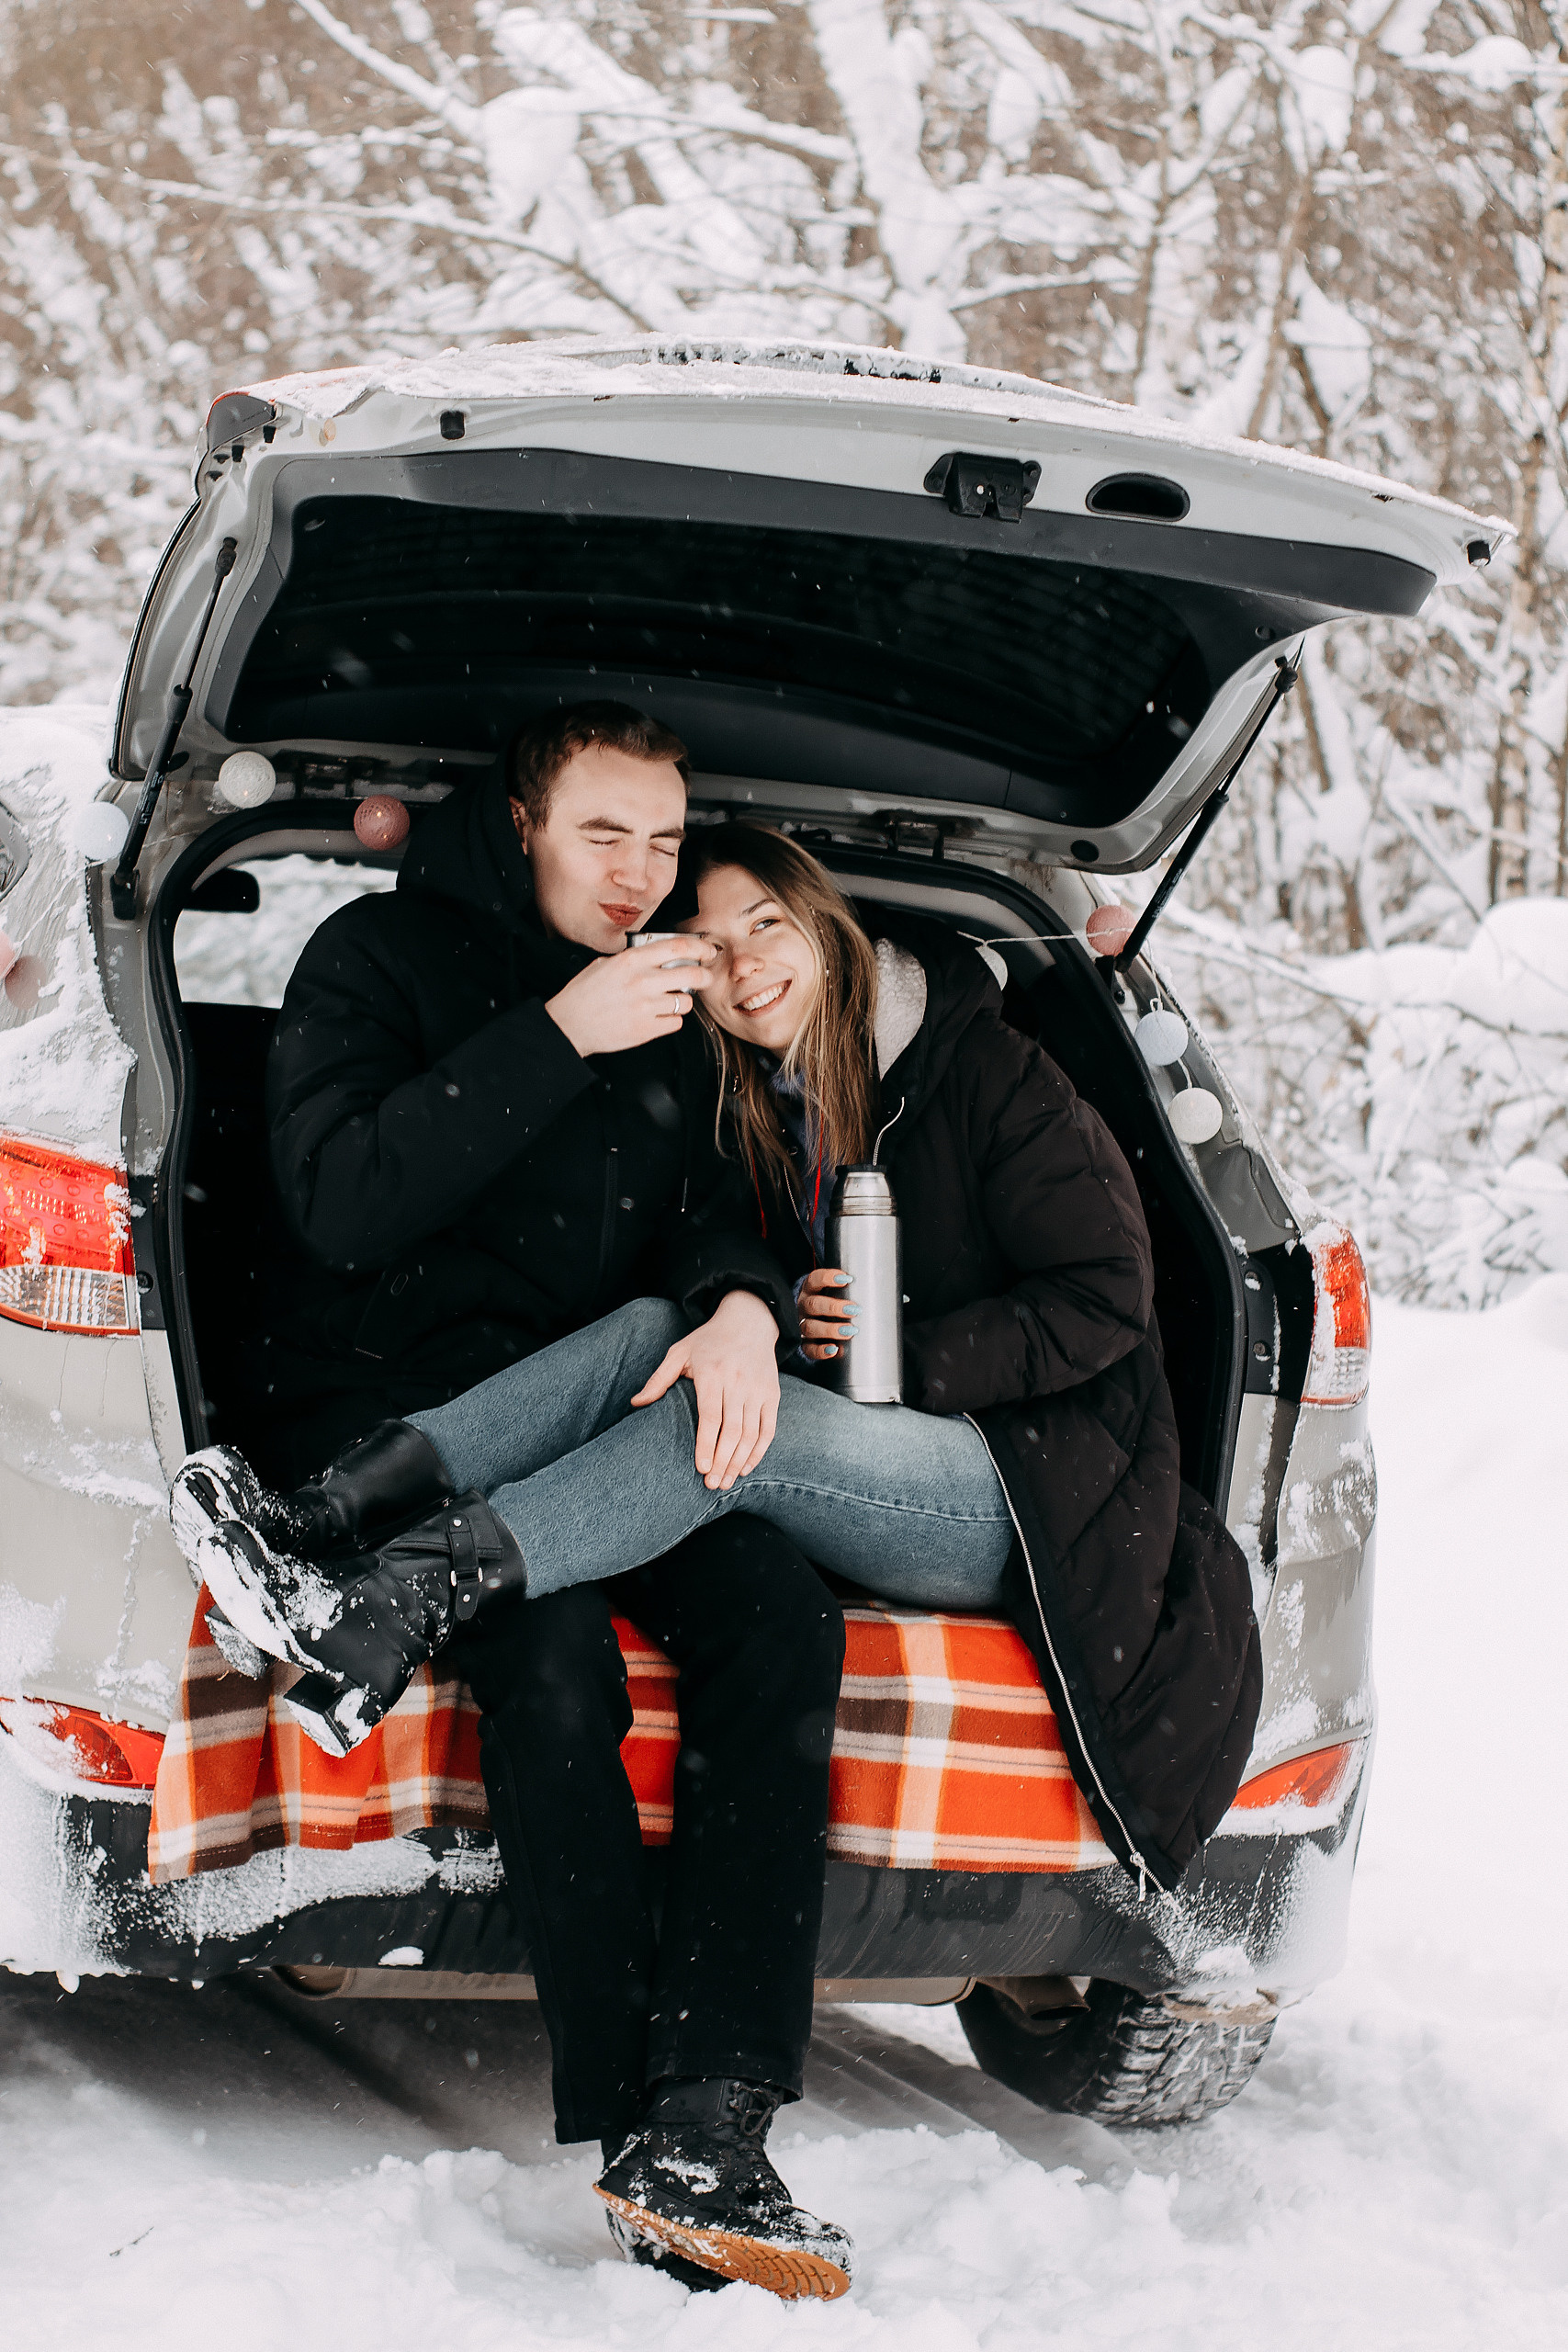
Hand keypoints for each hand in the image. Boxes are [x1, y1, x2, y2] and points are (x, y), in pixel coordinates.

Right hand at [545, 939, 715, 1058]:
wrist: (569, 1025)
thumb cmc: (583, 995)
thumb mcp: (605, 965)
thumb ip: (632, 959)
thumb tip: (657, 957)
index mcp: (631, 961)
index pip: (677, 947)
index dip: (700, 948)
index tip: (708, 951)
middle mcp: (642, 982)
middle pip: (692, 975)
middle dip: (704, 976)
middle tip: (704, 978)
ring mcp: (646, 1007)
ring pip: (686, 1002)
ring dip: (682, 1001)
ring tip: (670, 1001)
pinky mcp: (647, 1030)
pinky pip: (676, 1023)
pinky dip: (671, 1020)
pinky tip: (659, 1016)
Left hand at [631, 1289, 780, 1490]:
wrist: (749, 1321)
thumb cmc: (708, 1341)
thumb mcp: (679, 1352)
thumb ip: (658, 1379)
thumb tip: (636, 1403)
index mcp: (713, 1373)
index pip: (710, 1416)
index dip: (706, 1444)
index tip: (701, 1467)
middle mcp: (738, 1382)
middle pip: (732, 1430)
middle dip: (722, 1461)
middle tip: (711, 1484)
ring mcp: (758, 1389)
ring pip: (751, 1433)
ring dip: (739, 1461)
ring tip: (725, 1482)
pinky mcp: (772, 1394)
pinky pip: (768, 1429)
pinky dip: (758, 1451)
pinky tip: (745, 1467)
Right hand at [799, 1267, 855, 1362]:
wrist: (818, 1324)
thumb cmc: (833, 1304)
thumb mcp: (837, 1292)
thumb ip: (852, 1291)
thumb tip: (882, 1290)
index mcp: (811, 1290)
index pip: (814, 1280)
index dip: (828, 1278)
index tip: (847, 1279)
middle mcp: (804, 1306)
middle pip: (813, 1304)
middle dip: (833, 1307)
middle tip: (854, 1310)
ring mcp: (802, 1325)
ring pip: (809, 1327)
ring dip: (830, 1329)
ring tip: (849, 1331)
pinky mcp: (804, 1343)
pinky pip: (808, 1348)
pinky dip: (821, 1350)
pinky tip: (834, 1350)